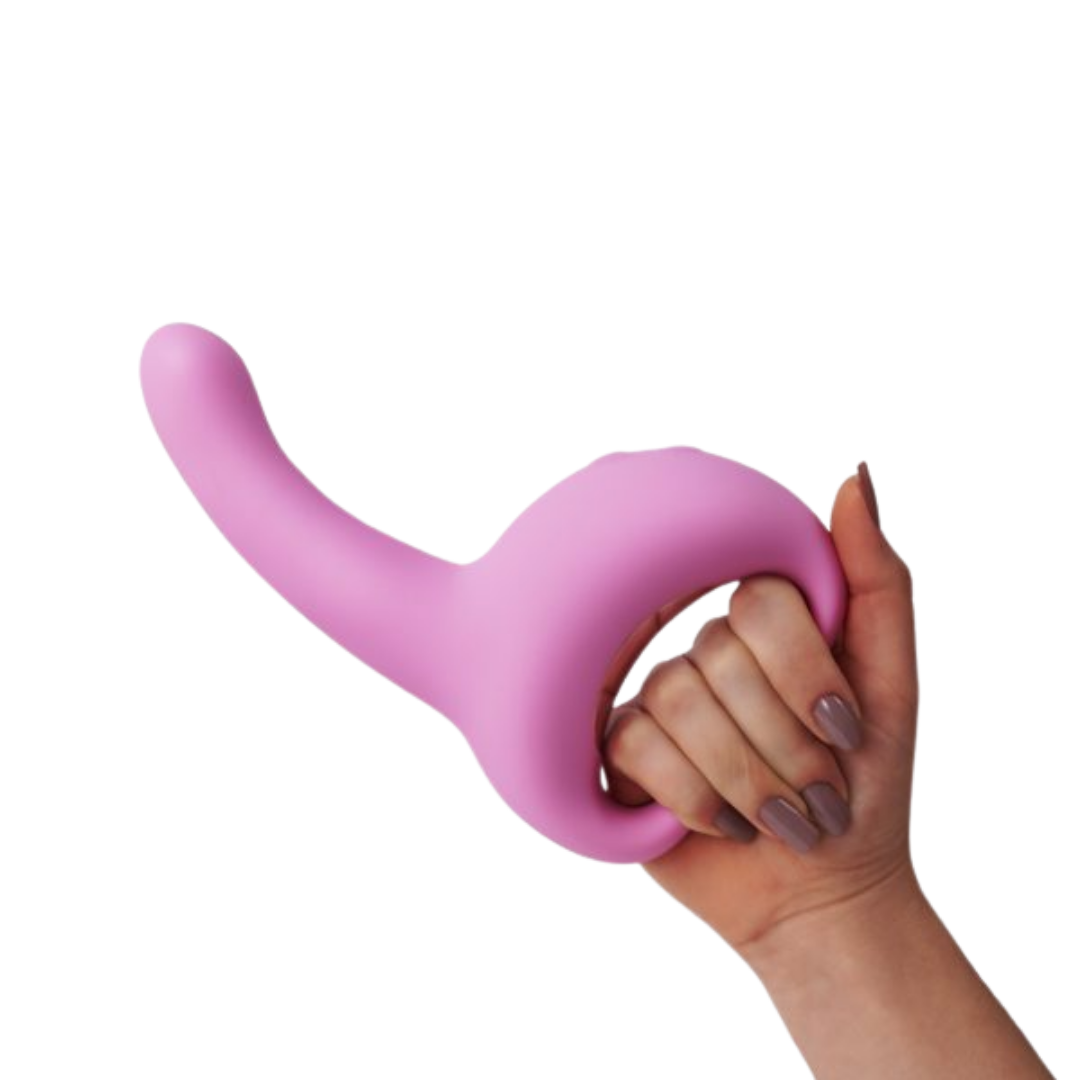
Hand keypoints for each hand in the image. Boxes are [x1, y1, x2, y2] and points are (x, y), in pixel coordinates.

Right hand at [598, 465, 918, 957]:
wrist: (823, 889)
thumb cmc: (865, 784)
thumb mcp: (890, 679)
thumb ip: (877, 577)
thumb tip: (855, 472)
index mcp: (766, 625)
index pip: (761, 600)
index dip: (805, 672)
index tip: (845, 729)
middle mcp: (705, 650)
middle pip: (719, 656)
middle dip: (785, 743)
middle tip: (818, 795)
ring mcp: (658, 695)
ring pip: (677, 699)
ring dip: (746, 777)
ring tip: (778, 817)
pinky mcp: (622, 747)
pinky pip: (640, 745)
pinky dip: (696, 798)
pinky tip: (723, 824)